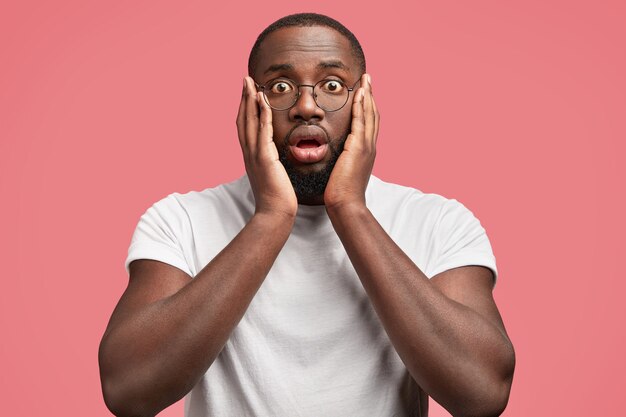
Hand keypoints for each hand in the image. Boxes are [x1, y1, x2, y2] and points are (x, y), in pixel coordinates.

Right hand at [236, 77, 297, 218]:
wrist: (275, 215)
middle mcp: (249, 153)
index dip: (245, 109)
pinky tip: (263, 101)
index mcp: (251, 157)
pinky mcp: (264, 158)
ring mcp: (255, 155)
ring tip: (251, 83)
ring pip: (249, 122)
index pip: (245, 127)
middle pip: (242, 119)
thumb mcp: (272, 177)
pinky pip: (262, 131)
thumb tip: (274, 161)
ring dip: (249, 100)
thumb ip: (271, 165)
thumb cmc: (277, 200)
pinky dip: (262, 114)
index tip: (248, 93)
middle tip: (245, 79)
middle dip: (244, 98)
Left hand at [324, 73, 379, 209]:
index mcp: (366, 152)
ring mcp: (366, 147)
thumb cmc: (341, 193)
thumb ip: (342, 161)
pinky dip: (361, 106)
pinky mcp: (358, 148)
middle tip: (368, 78)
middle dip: (371, 95)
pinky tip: (359, 93)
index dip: (368, 106)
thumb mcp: (342, 172)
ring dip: (368, 95)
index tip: (364, 92)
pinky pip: (361, 121)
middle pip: (373, 115)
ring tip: (365, 79)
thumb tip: (336, 157)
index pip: (369, 123)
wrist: (346, 205)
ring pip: (370, 115)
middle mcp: (370, 147)